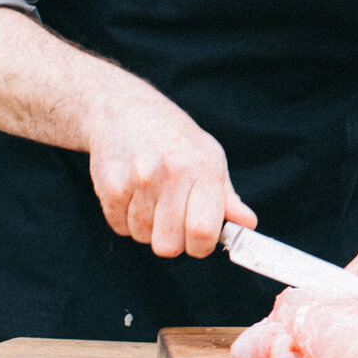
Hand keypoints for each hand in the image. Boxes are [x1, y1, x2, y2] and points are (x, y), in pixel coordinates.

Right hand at [85, 93, 255, 257]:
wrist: (126, 111)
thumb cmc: (175, 139)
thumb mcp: (211, 158)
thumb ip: (228, 198)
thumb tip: (247, 226)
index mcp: (204, 169)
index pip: (204, 230)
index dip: (202, 247)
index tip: (200, 241)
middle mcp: (171, 174)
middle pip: (169, 244)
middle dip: (174, 242)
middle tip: (175, 223)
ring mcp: (138, 180)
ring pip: (142, 237)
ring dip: (148, 229)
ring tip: (153, 202)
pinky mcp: (110, 185)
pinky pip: (119, 227)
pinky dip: (126, 220)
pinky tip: (134, 196)